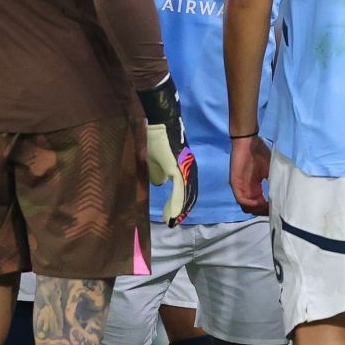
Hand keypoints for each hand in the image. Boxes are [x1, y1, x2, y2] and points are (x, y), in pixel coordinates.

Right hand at [137, 79, 196, 225]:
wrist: (159, 122)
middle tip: (175, 222)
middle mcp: (188, 169)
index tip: (174, 216)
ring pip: (186, 194)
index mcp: (184, 167)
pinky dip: (177, 203)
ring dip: (179, 209)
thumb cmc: (156, 138)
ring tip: (173, 221)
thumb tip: (160, 184)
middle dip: (182, 209)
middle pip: (189, 193)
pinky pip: (180, 189)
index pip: (186, 189)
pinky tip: (173, 214)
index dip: (180, 202)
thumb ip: (158, 172)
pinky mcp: (178, 168)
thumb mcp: (155, 159)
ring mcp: (185, 169)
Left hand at [230, 135, 270, 215]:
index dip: (268, 209)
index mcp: (255, 188)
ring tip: (268, 207)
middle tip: (274, 211)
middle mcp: (247, 191)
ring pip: (247, 207)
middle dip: (264, 212)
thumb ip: (275, 182)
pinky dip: (250, 203)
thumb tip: (285, 194)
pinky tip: (260, 202)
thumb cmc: (259, 153)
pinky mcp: (235, 184)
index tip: (278, 210)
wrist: (248, 142)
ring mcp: (240, 188)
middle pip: (254, 209)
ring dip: (258, 209)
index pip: (260, 205)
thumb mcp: (271, 170)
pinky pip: (241, 199)